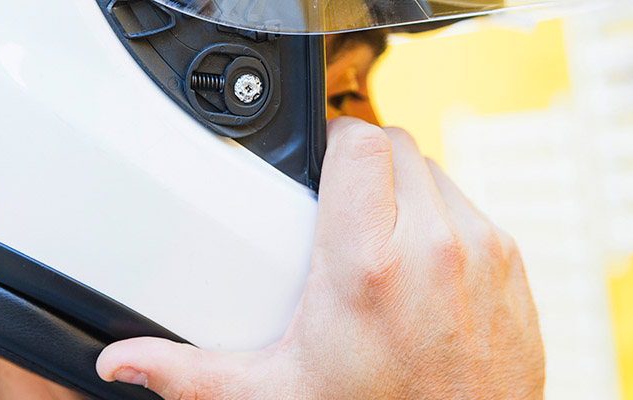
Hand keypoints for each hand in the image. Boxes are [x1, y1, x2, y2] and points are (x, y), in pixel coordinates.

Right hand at [96, 117, 543, 398]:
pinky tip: (422, 261)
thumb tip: (123, 364)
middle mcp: (433, 246)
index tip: (322, 162)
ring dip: (405, 189)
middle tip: (344, 206)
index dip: (335, 140)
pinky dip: (443, 218)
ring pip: (435, 173)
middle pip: (395, 147)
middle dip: (365, 164)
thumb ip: (193, 371)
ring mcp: (480, 250)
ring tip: (382, 235)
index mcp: (365, 264)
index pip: (357, 143)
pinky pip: (470, 207)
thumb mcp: (276, 392)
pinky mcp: (509, 263)